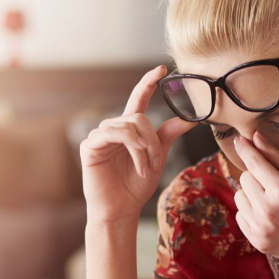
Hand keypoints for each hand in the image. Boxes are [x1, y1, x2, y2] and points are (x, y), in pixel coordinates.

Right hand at [80, 65, 198, 223]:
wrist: (121, 209)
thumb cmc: (135, 186)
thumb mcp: (157, 158)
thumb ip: (167, 136)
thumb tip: (189, 119)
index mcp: (129, 129)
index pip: (139, 99)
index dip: (148, 83)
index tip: (161, 69)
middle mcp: (113, 128)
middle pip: (139, 117)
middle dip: (153, 140)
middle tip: (156, 162)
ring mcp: (100, 136)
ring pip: (129, 125)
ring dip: (144, 147)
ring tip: (146, 167)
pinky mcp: (90, 145)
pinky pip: (114, 134)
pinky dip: (132, 149)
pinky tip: (136, 166)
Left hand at [232, 131, 278, 264]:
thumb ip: (278, 157)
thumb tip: (255, 137)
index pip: (254, 162)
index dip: (245, 148)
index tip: (239, 139)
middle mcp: (267, 209)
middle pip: (244, 178)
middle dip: (257, 176)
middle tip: (277, 184)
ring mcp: (260, 227)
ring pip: (239, 196)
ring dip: (252, 194)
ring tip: (273, 200)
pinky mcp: (257, 240)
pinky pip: (240, 216)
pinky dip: (251, 212)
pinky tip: (270, 215)